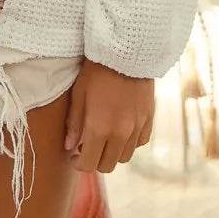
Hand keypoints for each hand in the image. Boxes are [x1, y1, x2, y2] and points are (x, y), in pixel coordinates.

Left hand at [63, 57, 153, 172]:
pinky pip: (139, 143)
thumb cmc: (96, 70)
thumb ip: (74, 123)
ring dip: (112, 152)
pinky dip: (129, 142)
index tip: (74, 156)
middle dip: (94, 160)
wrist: (127, 52)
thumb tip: (69, 146)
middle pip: (107, 165)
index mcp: (99, 128)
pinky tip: (120, 129)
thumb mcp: (79, 94)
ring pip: (124, 157)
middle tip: (86, 146)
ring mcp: (137, 128)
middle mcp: (120, 134)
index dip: (79, 164)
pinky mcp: (148, 120)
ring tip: (103, 137)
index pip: (89, 164)